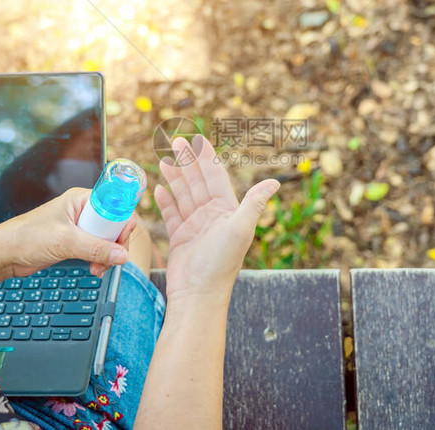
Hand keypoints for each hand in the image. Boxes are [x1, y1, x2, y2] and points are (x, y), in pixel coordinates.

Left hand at [0, 188, 132, 277]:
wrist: (5, 254)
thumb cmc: (26, 237)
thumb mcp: (65, 242)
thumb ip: (95, 248)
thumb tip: (122, 256)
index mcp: (82, 199)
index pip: (116, 206)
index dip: (123, 224)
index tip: (121, 242)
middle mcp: (83, 210)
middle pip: (115, 225)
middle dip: (115, 246)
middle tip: (109, 261)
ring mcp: (79, 226)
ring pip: (107, 240)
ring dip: (107, 256)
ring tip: (97, 269)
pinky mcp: (75, 241)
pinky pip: (97, 249)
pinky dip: (99, 259)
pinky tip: (93, 269)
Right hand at [155, 135, 279, 303]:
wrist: (199, 294)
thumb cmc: (220, 264)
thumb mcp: (240, 229)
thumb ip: (254, 203)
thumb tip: (276, 182)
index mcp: (226, 210)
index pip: (215, 177)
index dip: (206, 158)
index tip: (198, 140)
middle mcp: (211, 216)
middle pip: (197, 182)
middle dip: (187, 162)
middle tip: (175, 142)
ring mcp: (195, 226)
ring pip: (183, 195)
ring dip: (174, 178)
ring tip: (163, 161)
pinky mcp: (180, 238)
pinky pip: (172, 214)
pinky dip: (165, 201)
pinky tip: (158, 189)